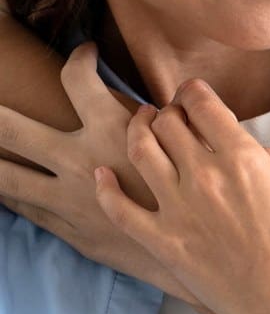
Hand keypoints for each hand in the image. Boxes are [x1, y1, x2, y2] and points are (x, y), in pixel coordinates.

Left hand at [0, 44, 194, 296]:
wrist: (205, 259)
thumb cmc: (199, 197)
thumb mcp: (194, 146)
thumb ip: (172, 120)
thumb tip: (172, 100)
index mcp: (112, 131)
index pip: (77, 78)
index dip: (79, 59)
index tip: (83, 54)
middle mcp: (80, 162)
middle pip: (14, 130)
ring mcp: (70, 201)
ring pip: (9, 179)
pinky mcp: (73, 233)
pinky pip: (30, 213)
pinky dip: (15, 200)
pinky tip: (9, 193)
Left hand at [94, 80, 269, 313]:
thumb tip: (253, 149)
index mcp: (244, 158)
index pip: (203, 104)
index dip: (192, 91)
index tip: (191, 93)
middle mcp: (205, 176)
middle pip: (168, 122)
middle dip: (167, 111)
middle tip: (168, 113)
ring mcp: (178, 209)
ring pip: (139, 150)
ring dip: (137, 131)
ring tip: (141, 127)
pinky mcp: (162, 241)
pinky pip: (119, 207)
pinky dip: (105, 187)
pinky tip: (102, 175)